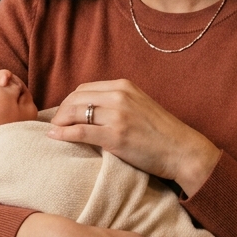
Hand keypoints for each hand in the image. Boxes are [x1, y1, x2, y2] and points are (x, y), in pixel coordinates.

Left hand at [47, 79, 221, 196]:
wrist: (182, 150)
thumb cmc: (161, 132)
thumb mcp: (139, 105)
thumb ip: (117, 102)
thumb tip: (90, 109)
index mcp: (124, 86)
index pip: (84, 89)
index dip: (69, 102)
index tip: (63, 114)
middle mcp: (119, 96)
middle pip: (76, 99)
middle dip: (60, 112)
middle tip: (55, 124)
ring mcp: (117, 115)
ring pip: (75, 113)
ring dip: (59, 122)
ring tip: (54, 132)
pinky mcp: (115, 135)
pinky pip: (80, 132)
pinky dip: (64, 134)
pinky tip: (55, 137)